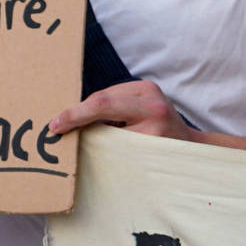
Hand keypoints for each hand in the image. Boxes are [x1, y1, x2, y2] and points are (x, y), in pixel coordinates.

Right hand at [49, 79, 191, 141]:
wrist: (189, 149)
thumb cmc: (163, 157)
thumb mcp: (134, 153)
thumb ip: (106, 140)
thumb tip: (74, 134)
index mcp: (151, 110)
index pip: (103, 105)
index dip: (75, 115)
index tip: (56, 126)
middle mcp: (150, 92)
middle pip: (101, 97)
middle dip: (78, 113)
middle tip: (58, 126)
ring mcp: (147, 87)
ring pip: (104, 95)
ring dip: (89, 111)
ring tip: (79, 127)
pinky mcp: (142, 88)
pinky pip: (111, 96)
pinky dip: (99, 109)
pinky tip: (96, 122)